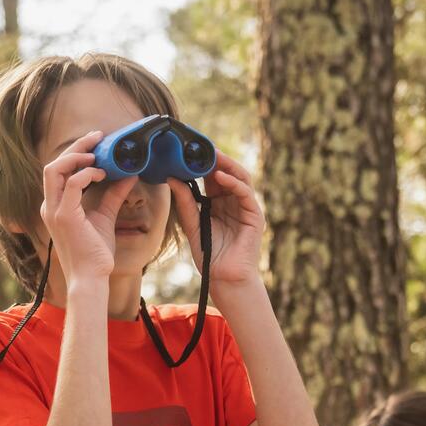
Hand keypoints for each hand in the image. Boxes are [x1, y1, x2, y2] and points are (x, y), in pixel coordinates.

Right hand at [40, 131, 138, 283]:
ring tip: (98, 155)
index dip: (75, 154)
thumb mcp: (106, 218)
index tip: (96, 145)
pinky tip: (101, 174)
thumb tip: (129, 176)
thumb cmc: (95, 255)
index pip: (58, 171)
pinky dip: (86, 175)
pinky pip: (71, 185)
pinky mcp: (65, 217)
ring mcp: (55, 211)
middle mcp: (50, 206)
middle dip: (75, 148)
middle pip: (53, 164)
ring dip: (77, 157)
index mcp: (56, 206)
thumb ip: (114, 196)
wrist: (91, 279)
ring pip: (55, 169)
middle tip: (97, 138)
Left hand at [168, 152, 263, 286]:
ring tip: (211, 156)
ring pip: (240, 177)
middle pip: (227, 172)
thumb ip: (185, 203)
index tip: (188, 150)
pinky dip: (233, 182)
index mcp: (219, 203)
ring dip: (226, 165)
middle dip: (215, 159)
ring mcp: (245, 208)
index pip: (212, 176)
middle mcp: (233, 202)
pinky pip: (245, 192)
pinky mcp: (254, 215)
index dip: (203, 163)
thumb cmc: (210, 256)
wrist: (225, 278)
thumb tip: (171, 178)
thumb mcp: (192, 225)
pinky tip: (220, 176)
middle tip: (200, 147)